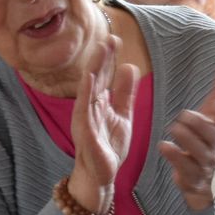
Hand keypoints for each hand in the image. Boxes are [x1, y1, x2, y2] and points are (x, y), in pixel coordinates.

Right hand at [67, 36, 138, 213]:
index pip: (103, 75)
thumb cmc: (108, 145)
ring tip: (100, 52)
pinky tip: (90, 79)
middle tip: (110, 38)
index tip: (115, 39)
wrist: (102, 176)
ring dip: (94, 69)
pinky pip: (85, 110)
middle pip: (95, 77)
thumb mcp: (123, 115)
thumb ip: (125, 93)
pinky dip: (86, 93)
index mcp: (98, 102)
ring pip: (89, 89)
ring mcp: (85, 118)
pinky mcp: (85, 132)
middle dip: (102, 58)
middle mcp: (89, 107)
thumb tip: (130, 66)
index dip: (109, 58)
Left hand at [159, 58, 214, 209]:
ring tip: (176, 128)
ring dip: (186, 140)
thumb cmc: (213, 141)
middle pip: (213, 137)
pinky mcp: (196, 186)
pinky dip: (176, 159)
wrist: (210, 185)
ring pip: (199, 154)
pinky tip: (165, 146)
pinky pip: (186, 173)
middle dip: (198, 125)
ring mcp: (210, 170)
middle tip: (184, 116)